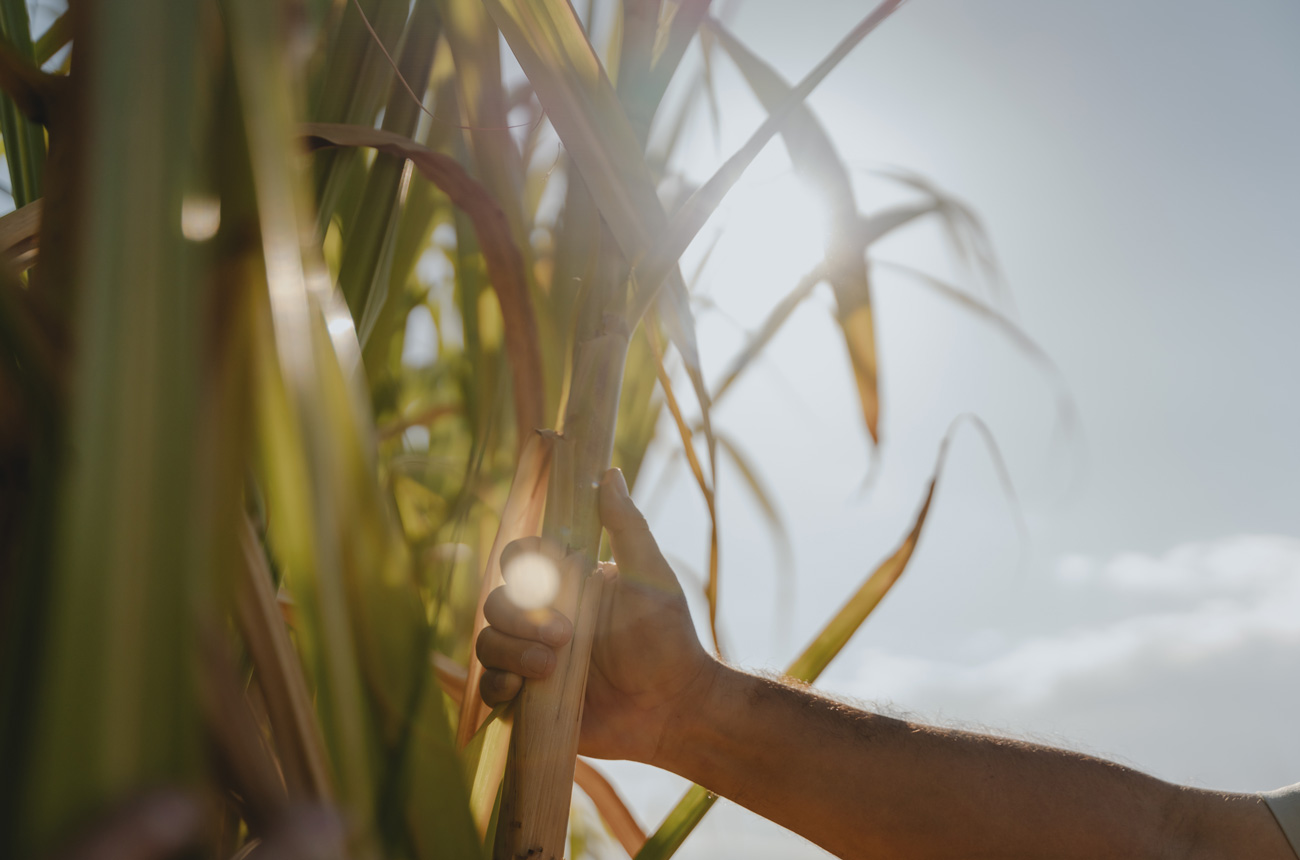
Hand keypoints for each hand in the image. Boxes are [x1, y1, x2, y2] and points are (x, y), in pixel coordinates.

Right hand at [475, 468, 717, 762]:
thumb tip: (609, 473)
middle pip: (496, 602)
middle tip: (564, 635)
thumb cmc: (668, 637)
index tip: (540, 571)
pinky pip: (489, 687)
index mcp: (566, 584)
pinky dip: (497, 685)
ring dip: (510, 652)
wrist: (673, 708)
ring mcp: (532, 658)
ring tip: (550, 667)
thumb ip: (627, 528)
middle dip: (520, 618)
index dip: (519, 562)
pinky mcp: (528, 699)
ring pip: (487, 643)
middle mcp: (543, 618)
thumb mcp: (650, 577)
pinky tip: (523, 690)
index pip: (520, 560)